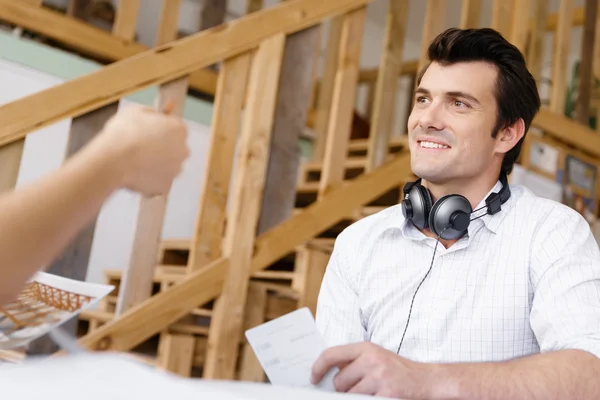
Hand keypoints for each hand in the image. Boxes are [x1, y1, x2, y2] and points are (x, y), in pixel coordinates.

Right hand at [94, 103, 189, 195]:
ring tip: (136, 163)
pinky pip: (159, 182)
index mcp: (179, 129)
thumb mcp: (135, 112)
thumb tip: (157, 115)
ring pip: (168, 167)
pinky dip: (150, 180)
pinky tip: (136, 176)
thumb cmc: (123, 133)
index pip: (177, 129)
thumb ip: (151, 113)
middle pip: (175, 149)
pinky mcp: (165, 186)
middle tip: (142, 148)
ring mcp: (175, 170)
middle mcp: (183, 150)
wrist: (114, 160)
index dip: (163, 130)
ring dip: (157, 165)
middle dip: (163, 148)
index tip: (152, 132)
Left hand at [311, 342, 436, 398]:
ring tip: (371, 393)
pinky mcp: (386, 394)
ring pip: (349, 394)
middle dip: (342, 389)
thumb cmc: (397, 370)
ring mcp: (379, 377)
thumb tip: (327, 372)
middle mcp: (372, 359)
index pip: (331, 354)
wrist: (428, 380)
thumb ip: (354, 361)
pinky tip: (378, 397)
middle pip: (339, 380)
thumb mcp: (376, 358)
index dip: (318, 367)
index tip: (313, 378)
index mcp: (366, 348)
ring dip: (356, 398)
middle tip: (356, 389)